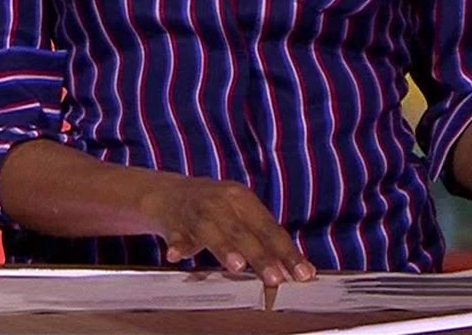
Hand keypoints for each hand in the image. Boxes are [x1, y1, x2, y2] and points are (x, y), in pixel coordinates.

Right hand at [138, 176, 314, 285]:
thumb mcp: (239, 215)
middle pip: (244, 232)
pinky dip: (177, 246)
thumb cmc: (213, 207)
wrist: (169, 193)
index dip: (287, 252)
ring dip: (224, 248)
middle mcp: (221, 203)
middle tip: (275, 277)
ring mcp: (196, 213)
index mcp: (242, 200)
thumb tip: (287, 266)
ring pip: (211, 232)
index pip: (270, 229)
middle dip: (261, 256)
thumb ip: (260, 239)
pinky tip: (176, 255)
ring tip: (237, 265)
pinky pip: (175, 236)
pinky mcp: (173, 224)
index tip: (302, 272)